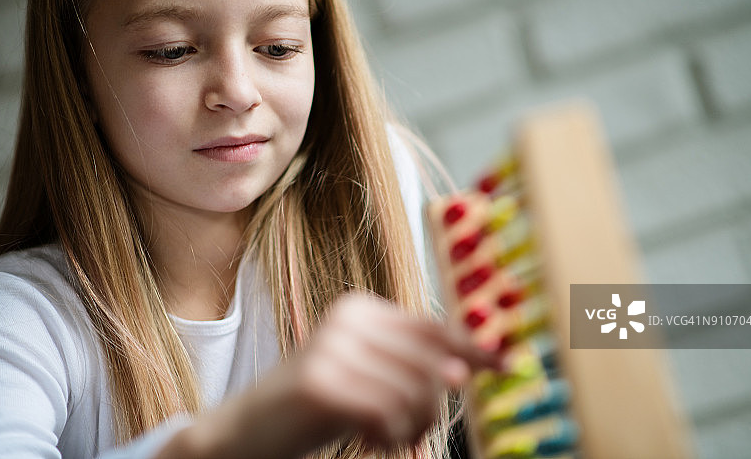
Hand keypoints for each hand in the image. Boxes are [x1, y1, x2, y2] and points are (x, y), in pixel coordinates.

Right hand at [290, 293, 497, 447]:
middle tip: (412, 433)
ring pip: (416, 391)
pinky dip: (391, 437)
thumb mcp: (369, 375)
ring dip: (412, 427)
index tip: (505, 365)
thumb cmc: (317, 405)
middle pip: (432, 362)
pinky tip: (370, 441)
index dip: (473, 347)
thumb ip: (411, 363)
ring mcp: (332, 348)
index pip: (432, 326)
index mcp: (361, 308)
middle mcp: (348, 319)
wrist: (245, 432)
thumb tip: (467, 368)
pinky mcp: (321, 383)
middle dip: (434, 407)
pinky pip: (389, 413)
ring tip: (388, 437)